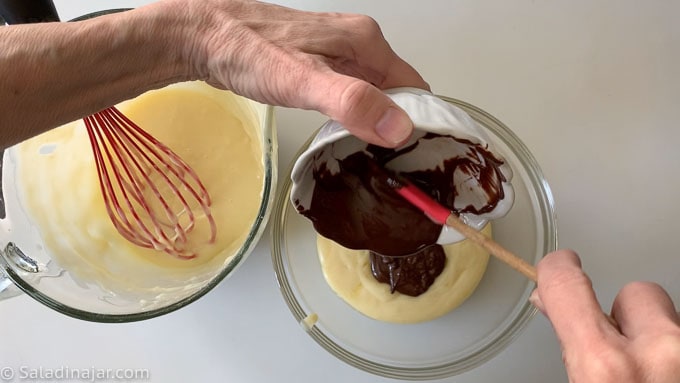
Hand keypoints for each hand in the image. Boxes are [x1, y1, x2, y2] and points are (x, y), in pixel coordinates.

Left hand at [162, 0, 428, 146]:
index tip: (413, 158)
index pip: (414, 87)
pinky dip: (350, 116)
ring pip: (371, 94)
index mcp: (366, 42)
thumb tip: (399, 127)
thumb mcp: (304, 81)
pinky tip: (340, 136)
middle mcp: (357, 44)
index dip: (418, 122)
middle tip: (389, 167)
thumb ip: (352, 102)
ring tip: (368, 158)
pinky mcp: (318, 65)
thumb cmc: (249, 52)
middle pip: (395, 92)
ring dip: (373, 124)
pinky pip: (348, 94)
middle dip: (396, 126)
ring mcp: (337, 54)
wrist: (203, 36)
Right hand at [531, 250, 679, 381]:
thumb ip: (572, 347)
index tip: (560, 264)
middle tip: (620, 350)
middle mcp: (657, 353)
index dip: (558, 268)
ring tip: (651, 371)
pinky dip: (675, 353)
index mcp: (604, 366)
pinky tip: (669, 375)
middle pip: (637, 292)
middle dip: (625, 313)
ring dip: (656, 336)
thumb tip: (555, 308)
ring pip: (670, 315)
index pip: (567, 285)